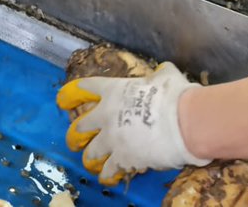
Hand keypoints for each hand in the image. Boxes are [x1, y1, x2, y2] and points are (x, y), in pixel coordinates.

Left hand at [57, 62, 207, 184]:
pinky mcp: (121, 159)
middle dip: (77, 133)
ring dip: (90, 157)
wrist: (184, 123)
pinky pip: (108, 170)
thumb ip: (159, 74)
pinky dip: (108, 173)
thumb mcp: (165, 76)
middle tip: (75, 138)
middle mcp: (106, 115)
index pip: (86, 88)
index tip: (64, 98)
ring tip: (90, 162)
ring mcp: (111, 139)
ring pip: (91, 152)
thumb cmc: (174, 95)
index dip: (74, 93)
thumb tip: (163, 71)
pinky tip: (108, 176)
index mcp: (113, 91)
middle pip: (81, 125)